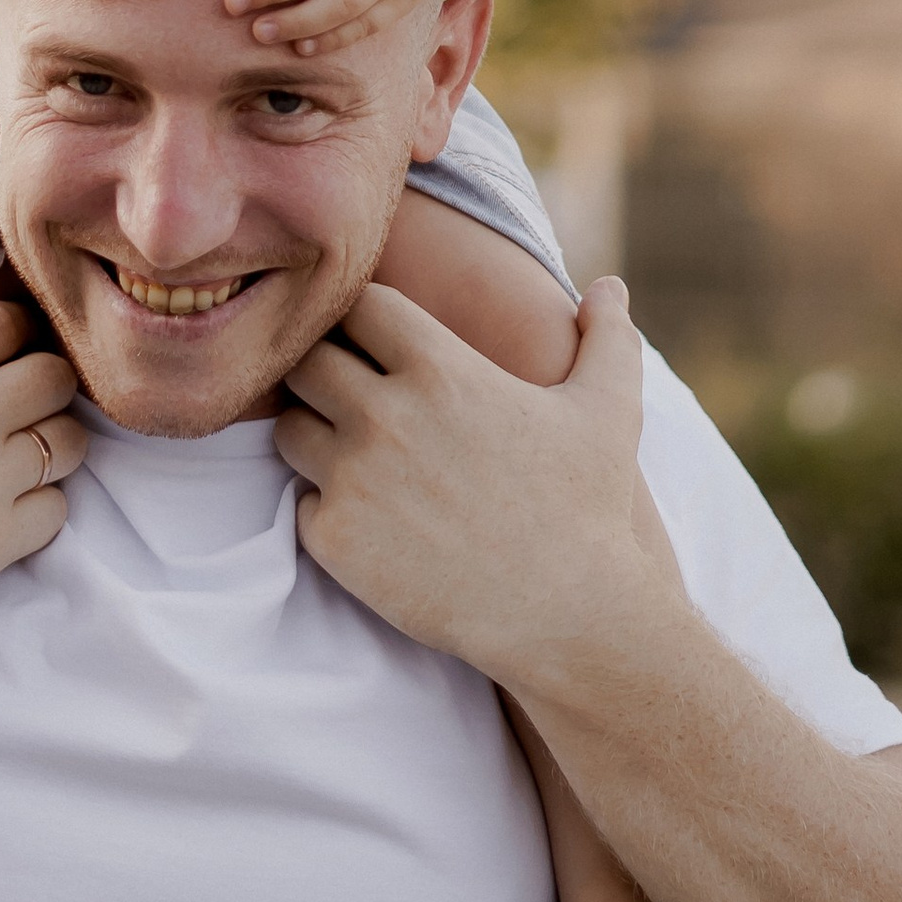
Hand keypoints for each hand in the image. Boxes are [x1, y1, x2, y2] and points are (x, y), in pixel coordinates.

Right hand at [0, 279, 86, 661]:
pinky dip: (41, 505)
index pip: (6, 323)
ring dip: (54, 441)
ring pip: (68, 441)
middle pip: (53, 375)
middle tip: (24, 399)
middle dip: (45, 380)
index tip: (0, 349)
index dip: (9, 331)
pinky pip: (57, 508)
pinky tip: (8, 507)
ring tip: (25, 451)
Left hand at [274, 277, 657, 691]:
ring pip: (290, 430)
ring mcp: (352, 479)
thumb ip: (608, 336)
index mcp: (439, 369)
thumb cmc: (588, 509)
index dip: (366, 321)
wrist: (568, 617)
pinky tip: (373, 525)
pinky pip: (300, 504)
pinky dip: (326, 512)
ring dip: (316, 439)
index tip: (379, 346)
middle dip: (325, 374)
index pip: (359, 305)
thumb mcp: (610, 410)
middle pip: (307, 361)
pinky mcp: (335, 540)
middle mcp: (383, 414)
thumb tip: (609, 285)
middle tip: (356, 402)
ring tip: (361, 462)